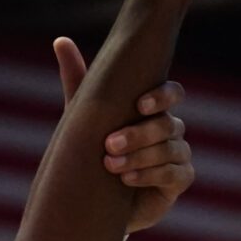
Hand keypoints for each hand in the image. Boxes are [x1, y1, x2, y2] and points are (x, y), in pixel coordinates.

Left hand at [54, 38, 192, 234]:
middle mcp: (170, 129)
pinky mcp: (179, 181)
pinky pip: (175, 173)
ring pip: (171, 149)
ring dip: (140, 156)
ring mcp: (178, 155)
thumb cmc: (93, 151)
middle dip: (139, 134)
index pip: (172, 93)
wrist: (96, 200)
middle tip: (108, 144)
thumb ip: (77, 79)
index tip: (139, 105)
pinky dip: (150, 175)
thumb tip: (61, 40)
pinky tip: (127, 179)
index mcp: (154, 109)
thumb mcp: (84, 115)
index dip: (162, 96)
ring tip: (111, 165)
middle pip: (168, 124)